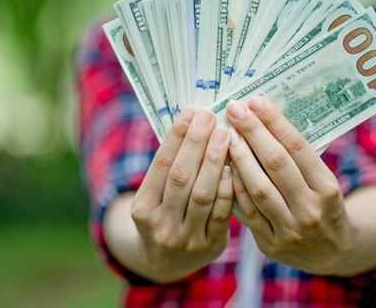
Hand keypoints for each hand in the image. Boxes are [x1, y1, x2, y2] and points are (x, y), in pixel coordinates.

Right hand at [129, 108, 233, 281]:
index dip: (176, 137)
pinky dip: (227, 188)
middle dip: (196, 144)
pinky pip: (221, 213)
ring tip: (224, 135)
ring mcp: (186, 239)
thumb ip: (170, 166)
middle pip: (181, 177)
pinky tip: (232, 166)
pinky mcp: (210, 246)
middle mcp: (161, 226)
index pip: (160, 166)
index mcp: (143, 210)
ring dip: (214, 161)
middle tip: (210, 117)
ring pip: (202, 194)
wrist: (168, 263)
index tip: (191, 113)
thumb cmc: (164, 214)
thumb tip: (192, 121)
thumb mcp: (154, 196)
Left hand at [226, 97, 356, 274]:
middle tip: (236, 109)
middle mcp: (311, 209)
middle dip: (253, 132)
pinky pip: (248, 210)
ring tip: (227, 134)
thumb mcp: (324, 181)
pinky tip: (225, 166)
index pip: (298, 147)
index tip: (256, 101)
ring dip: (240, 157)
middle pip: (277, 163)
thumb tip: (264, 119)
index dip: (275, 122)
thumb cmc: (323, 205)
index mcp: (327, 188)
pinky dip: (235, 186)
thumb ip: (298, 159)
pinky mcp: (272, 244)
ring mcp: (291, 229)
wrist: (333, 253)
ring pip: (259, 187)